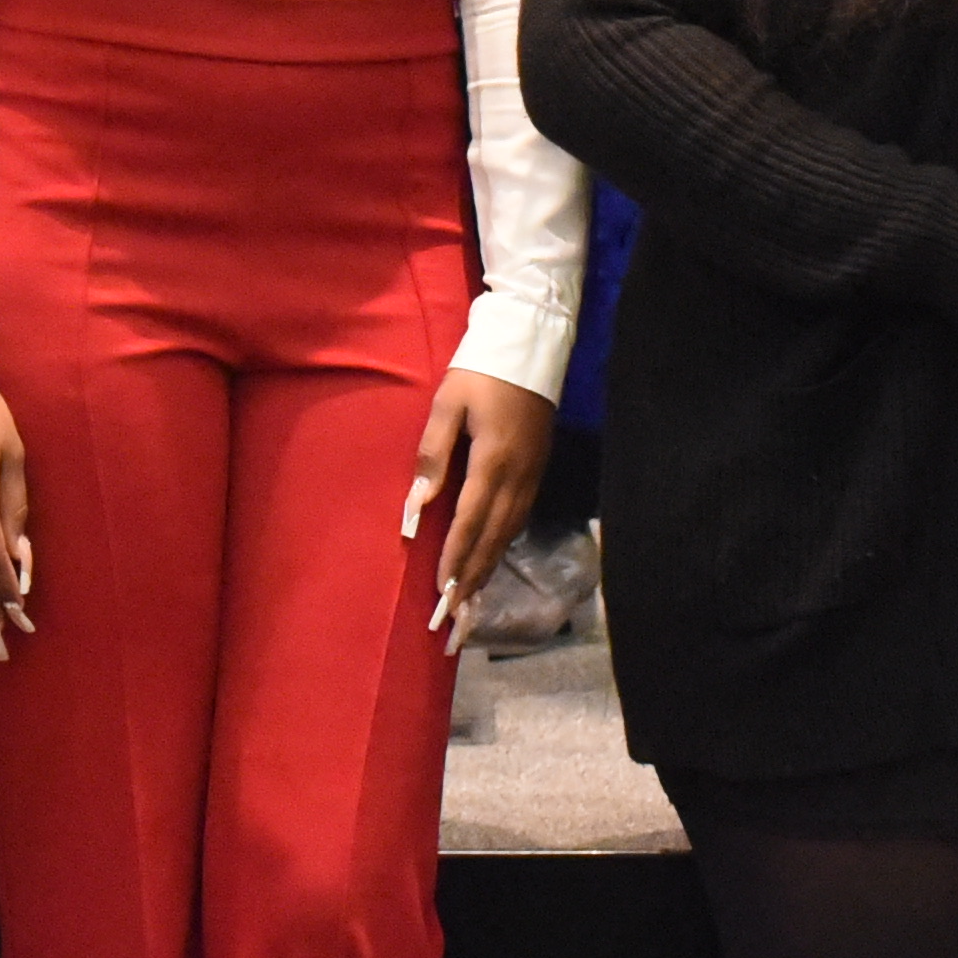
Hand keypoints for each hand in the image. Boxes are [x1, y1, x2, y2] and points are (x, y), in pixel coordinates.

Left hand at [405, 372, 556, 638]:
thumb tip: (418, 505)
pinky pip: (520, 517)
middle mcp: (518, 476)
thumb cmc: (480, 369)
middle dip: (473, 576)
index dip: (455, 559)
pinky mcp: (539, 469)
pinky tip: (491, 555)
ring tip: (470, 595)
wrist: (530, 344)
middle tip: (455, 613)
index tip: (442, 592)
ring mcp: (533, 474)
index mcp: (492, 461)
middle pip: (494, 537)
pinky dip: (503, 543)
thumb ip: (432, 454)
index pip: (470, 522)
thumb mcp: (448, 403)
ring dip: (489, 564)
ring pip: (509, 531)